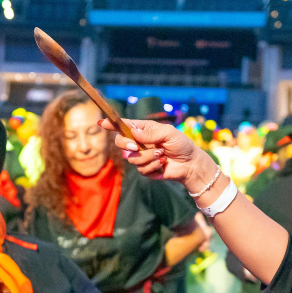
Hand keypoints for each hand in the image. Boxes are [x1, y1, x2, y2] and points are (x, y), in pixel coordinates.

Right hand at [97, 118, 218, 192]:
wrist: (190, 164)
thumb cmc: (181, 144)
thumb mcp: (168, 133)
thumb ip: (151, 133)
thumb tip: (133, 133)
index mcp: (143, 129)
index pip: (124, 126)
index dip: (112, 124)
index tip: (102, 123)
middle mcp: (139, 142)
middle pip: (120, 142)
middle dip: (126, 144)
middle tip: (136, 146)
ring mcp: (141, 156)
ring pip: (132, 159)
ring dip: (148, 157)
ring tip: (162, 154)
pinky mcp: (145, 169)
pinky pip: (141, 169)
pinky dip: (153, 166)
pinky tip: (163, 163)